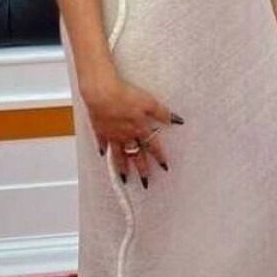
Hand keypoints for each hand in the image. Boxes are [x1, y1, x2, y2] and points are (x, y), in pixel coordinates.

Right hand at [80, 66, 183, 188]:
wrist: (101, 93)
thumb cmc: (124, 96)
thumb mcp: (149, 102)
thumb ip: (163, 113)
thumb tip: (176, 120)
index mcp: (139, 129)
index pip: (153, 147)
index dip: (160, 157)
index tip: (164, 167)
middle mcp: (126, 136)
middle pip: (135, 156)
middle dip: (141, 171)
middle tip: (145, 183)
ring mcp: (112, 135)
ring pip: (118, 155)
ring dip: (122, 167)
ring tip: (125, 178)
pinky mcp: (100, 130)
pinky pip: (102, 143)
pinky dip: (103, 150)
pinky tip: (103, 154)